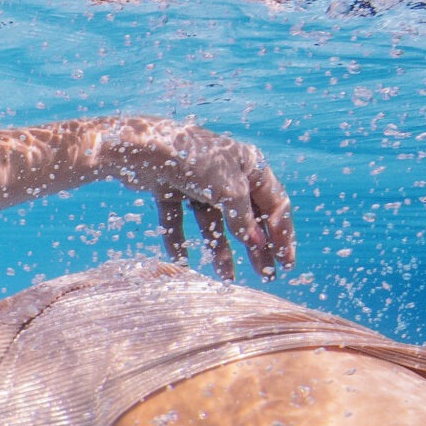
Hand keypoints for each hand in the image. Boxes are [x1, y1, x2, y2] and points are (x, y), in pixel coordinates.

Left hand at [95, 118, 295, 280]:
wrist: (140, 147)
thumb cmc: (192, 159)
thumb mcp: (227, 189)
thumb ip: (243, 218)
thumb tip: (257, 244)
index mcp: (249, 164)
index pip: (275, 203)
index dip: (282, 233)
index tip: (286, 262)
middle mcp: (226, 173)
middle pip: (247, 216)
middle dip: (256, 247)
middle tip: (266, 275)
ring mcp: (197, 182)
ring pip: (213, 223)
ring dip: (220, 250)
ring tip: (226, 278)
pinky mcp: (171, 190)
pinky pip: (179, 222)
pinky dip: (180, 241)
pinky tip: (183, 263)